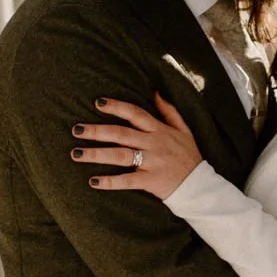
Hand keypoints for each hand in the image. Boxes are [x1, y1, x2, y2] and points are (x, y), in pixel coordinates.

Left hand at [72, 95, 201, 200]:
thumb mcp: (184, 130)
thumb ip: (169, 111)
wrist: (200, 185)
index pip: (135, 114)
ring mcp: (152, 162)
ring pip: (120, 155)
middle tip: (76, 130)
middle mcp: (154, 144)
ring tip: (76, 154)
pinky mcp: (151, 181)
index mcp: (159, 130)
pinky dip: (110, 182)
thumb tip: (155, 91)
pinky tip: (93, 181)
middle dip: (97, 131)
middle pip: (121, 134)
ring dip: (97, 154)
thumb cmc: (189, 156)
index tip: (98, 103)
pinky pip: (127, 181)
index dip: (116, 107)